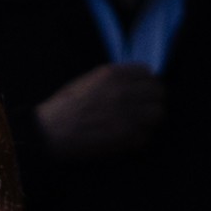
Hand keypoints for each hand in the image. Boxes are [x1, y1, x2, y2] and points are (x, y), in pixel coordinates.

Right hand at [33, 61, 166, 161]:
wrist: (52, 132)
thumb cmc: (66, 105)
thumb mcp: (90, 80)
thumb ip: (115, 78)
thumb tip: (135, 82)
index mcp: (114, 75)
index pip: (148, 73)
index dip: (146, 82)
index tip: (141, 90)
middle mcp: (124, 92)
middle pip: (158, 92)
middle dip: (152, 99)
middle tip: (143, 107)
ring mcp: (127, 116)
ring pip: (158, 114)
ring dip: (150, 118)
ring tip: (138, 122)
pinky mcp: (126, 138)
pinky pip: (146, 136)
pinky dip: (139, 137)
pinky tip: (127, 137)